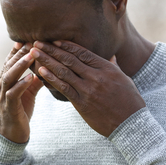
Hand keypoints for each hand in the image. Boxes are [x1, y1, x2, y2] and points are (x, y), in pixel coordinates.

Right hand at [0, 43, 43, 142]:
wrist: (9, 136)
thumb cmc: (18, 112)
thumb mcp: (26, 94)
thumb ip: (33, 81)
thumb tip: (44, 68)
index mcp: (3, 81)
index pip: (9, 61)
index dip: (18, 50)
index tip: (28, 39)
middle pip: (9, 65)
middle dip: (21, 53)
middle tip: (33, 42)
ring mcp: (1, 96)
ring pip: (9, 76)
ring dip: (21, 65)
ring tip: (32, 55)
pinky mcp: (8, 107)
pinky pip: (13, 93)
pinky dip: (21, 84)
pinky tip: (31, 77)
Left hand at [30, 41, 144, 136]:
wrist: (131, 124)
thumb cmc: (130, 101)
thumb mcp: (124, 79)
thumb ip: (114, 67)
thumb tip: (111, 56)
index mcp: (106, 68)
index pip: (82, 53)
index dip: (66, 45)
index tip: (54, 40)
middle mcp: (96, 76)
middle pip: (70, 59)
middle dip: (51, 50)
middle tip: (37, 42)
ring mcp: (88, 90)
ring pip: (63, 71)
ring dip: (47, 61)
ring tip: (34, 53)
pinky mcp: (82, 103)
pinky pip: (64, 88)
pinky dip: (51, 78)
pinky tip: (41, 71)